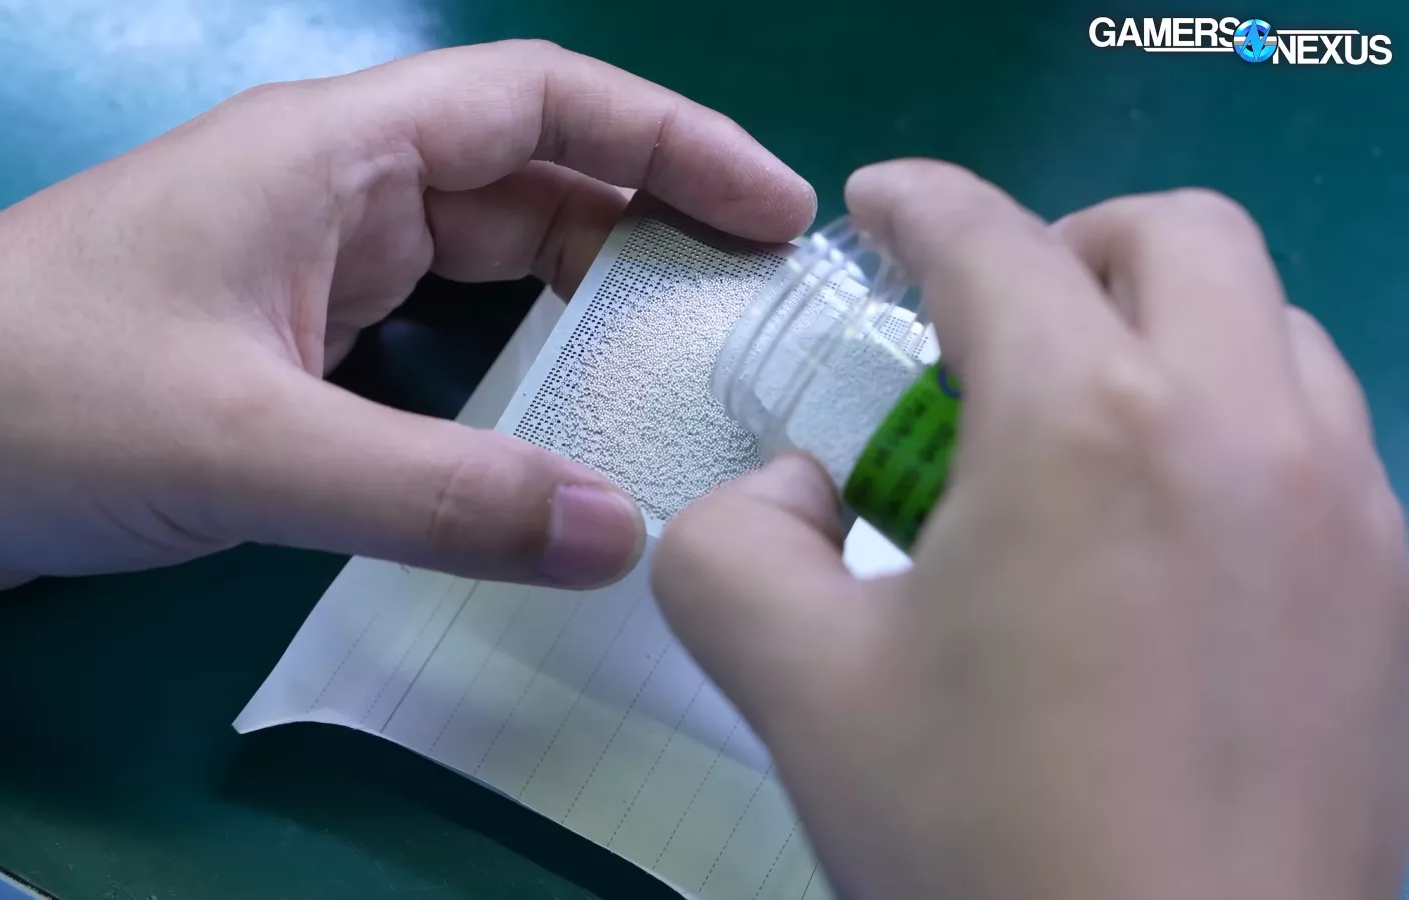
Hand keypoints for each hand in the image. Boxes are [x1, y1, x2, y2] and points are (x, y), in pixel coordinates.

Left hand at [0, 40, 814, 614]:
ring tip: (674, 370)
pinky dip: (503, 364)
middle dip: (646, 226)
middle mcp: (329, 188)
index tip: (776, 210)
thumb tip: (623, 533)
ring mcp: (302, 262)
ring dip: (577, 299)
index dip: (673, 140)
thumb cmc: (35, 405)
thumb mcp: (249, 448)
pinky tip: (548, 424)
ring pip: (479, 254)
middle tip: (748, 316)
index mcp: (332, 152)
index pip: (541, 101)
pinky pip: (428, 331)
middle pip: (528, 175)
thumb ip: (440, 494)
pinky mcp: (278, 337)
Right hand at [654, 161, 1408, 899]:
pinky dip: (1234, 425)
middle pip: (1178, 234)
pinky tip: (1167, 541)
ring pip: (1271, 326)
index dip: (918, 202)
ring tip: (1082, 433)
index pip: (993, 242)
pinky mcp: (1400, 598)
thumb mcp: (791, 683)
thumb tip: (798, 488)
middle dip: (1065, 245)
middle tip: (984, 333)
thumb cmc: (978, 841)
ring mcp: (1353, 511)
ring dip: (1165, 330)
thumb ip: (732, 542)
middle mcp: (1244, 428)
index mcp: (1084, 422)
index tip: (879, 206)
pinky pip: (1323, 438)